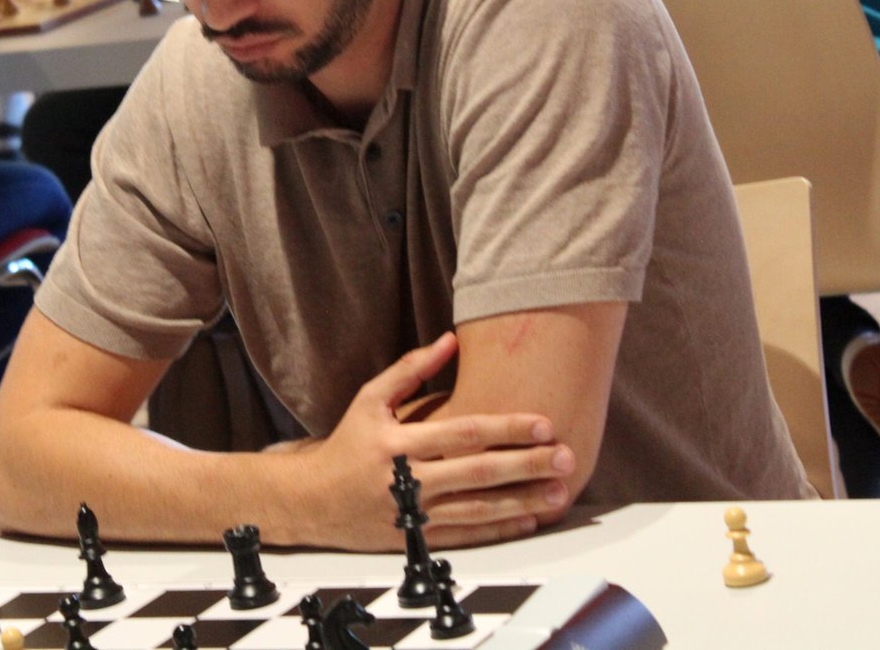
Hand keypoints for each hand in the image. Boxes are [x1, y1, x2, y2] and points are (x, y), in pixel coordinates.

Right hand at [283, 333, 573, 549]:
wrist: (312, 501)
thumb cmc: (347, 443)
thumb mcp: (370, 400)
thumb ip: (410, 369)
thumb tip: (450, 339)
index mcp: (398, 443)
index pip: (463, 434)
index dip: (506, 429)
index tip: (545, 424)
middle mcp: (407, 481)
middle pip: (478, 474)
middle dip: (526, 466)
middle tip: (567, 458)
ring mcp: (413, 515)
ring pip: (478, 510)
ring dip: (522, 501)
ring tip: (559, 492)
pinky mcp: (417, 541)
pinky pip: (466, 536)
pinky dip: (500, 530)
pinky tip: (529, 519)